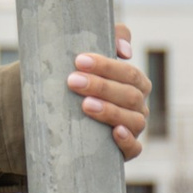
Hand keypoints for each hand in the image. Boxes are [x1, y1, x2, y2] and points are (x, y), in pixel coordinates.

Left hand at [69, 28, 149, 161]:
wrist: (56, 125)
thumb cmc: (76, 86)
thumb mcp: (87, 63)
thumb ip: (110, 40)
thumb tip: (125, 51)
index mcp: (134, 84)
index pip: (128, 73)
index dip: (107, 66)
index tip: (80, 60)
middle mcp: (137, 106)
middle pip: (130, 95)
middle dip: (101, 86)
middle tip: (73, 81)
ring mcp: (132, 129)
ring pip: (133, 120)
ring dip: (110, 111)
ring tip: (85, 105)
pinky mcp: (125, 151)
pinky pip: (134, 149)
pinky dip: (126, 141)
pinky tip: (115, 132)